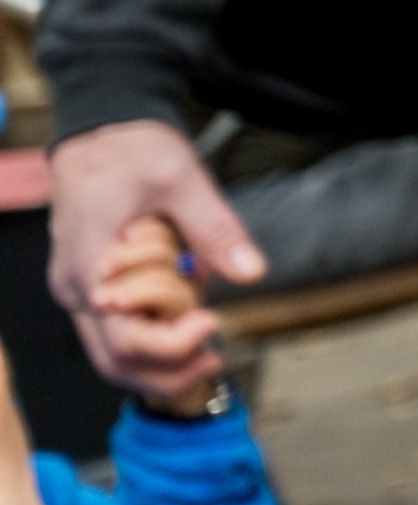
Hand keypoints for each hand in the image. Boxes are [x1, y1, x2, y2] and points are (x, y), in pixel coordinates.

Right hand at [46, 122, 257, 406]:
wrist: (99, 133)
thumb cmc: (132, 151)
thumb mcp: (180, 178)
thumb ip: (215, 228)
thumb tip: (252, 273)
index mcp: (92, 267)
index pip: (125, 338)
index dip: (172, 345)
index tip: (214, 322)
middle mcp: (77, 290)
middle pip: (115, 360)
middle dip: (169, 370)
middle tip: (217, 357)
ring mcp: (79, 293)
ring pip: (111, 357)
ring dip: (160, 367)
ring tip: (209, 355)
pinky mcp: (91, 290)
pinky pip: (113, 336)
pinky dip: (150, 347)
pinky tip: (188, 331)